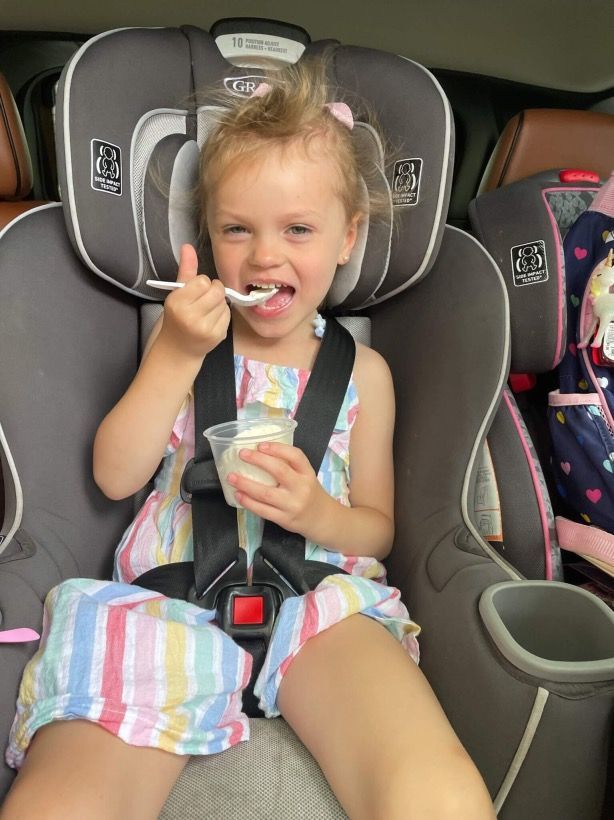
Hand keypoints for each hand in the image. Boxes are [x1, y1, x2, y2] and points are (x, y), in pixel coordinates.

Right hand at [158, 244, 229, 359]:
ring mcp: (206, 328)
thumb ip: (185, 270)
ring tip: (206, 311)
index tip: (195, 292)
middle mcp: (191, 316)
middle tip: (204, 300)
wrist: (178, 348)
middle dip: (213, 291)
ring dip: (218, 303)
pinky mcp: (218, 336)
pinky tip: (211, 320)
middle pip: (217, 290)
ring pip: (224, 302)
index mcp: (178, 303)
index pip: (203, 281)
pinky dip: (222, 314)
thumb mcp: (176, 294)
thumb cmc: (177, 318)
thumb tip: (187, 246)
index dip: (201, 284)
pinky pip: (228, 315)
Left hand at [227, 442, 333, 540]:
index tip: (260, 445)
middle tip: (242, 454)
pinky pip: (262, 510)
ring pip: (266, 493)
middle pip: (279, 471)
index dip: (277, 448)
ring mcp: (292, 505)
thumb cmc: (309, 493)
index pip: (295, 456)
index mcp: (308, 473)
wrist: (321, 519)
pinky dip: (248, 502)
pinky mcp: (284, 519)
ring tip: (231, 477)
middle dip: (258, 461)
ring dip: (245, 484)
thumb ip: (289, 466)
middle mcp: (301, 488)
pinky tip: (238, 495)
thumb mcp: (306, 476)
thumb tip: (259, 453)